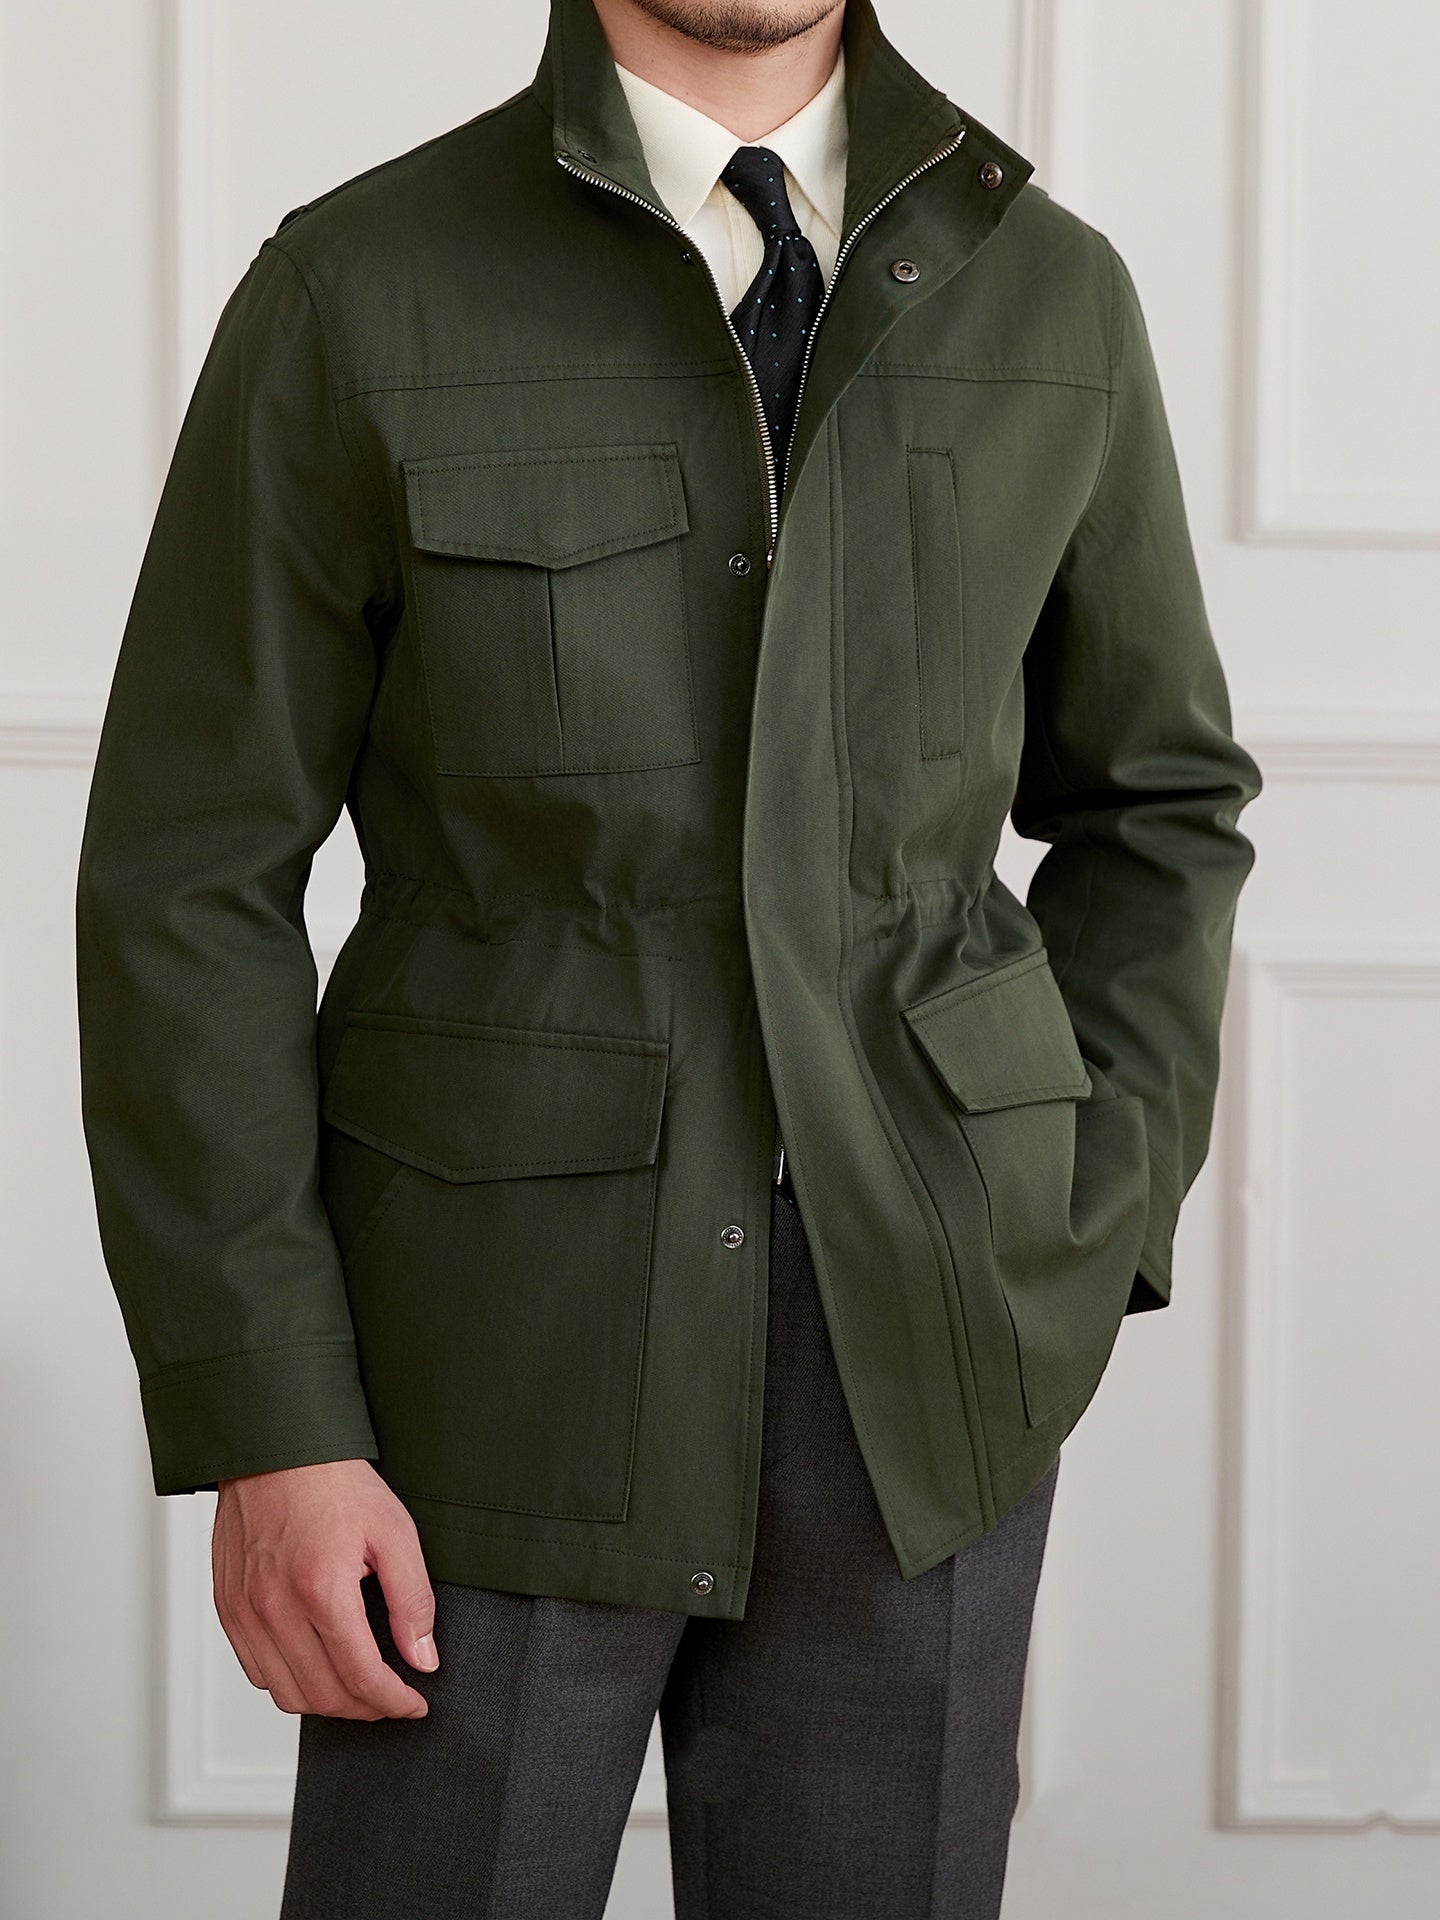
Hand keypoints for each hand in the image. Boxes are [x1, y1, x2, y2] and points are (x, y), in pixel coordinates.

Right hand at [212, 1458, 438, 1719]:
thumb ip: (412, 1600)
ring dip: (327, 1702)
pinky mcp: (228, 1607)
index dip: (394, 1702)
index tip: (415, 1705)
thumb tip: (423, 1658)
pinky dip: (290, 1681)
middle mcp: (275, 1609)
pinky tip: (317, 1663)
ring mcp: (245, 1612)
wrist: (276, 1448)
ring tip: (358, 1686)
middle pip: (323, 1696)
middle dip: (366, 1709)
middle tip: (392, 1698)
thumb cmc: (335, 1482)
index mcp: (321, 1590)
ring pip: (286, 1695)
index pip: (361, 1677)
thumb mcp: (394, 1531)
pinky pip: (257, 1671)